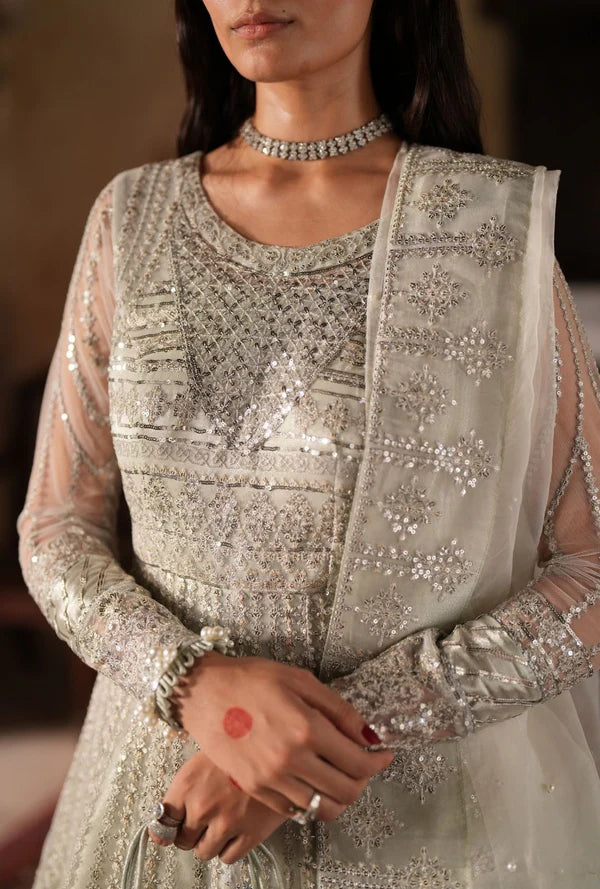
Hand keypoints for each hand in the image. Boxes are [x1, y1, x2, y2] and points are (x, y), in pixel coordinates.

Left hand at [147, 750, 286, 864]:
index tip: (173, 827)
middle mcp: (202, 805)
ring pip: (204, 852)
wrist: (279, 746)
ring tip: (222, 823)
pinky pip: (228, 857)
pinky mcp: (249, 834)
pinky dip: (230, 848)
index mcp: (187, 783)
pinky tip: (236, 830)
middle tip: (205, 820)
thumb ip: (185, 787)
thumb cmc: (242, 747)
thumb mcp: (206, 755)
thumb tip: (165, 816)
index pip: (163, 821)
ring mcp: (226, 822)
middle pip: (183, 840)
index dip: (169, 825)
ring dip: (211, 842)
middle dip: (192, 832)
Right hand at [169, 651, 394, 818]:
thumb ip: (339, 710)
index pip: (359, 762)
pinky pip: (296, 810)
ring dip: (339, 794)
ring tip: (339, 773)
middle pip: (346, 791)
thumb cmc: (251, 679)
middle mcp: (291, 760)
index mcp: (307, 728)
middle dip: (364, 780)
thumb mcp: (301, 680)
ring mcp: (271, 779)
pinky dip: (312, 801)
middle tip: (364, 765)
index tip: (383, 754)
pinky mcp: (255, 789)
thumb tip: (369, 735)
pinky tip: (312, 779)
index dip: (378, 761)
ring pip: (323, 807)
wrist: (203, 693)